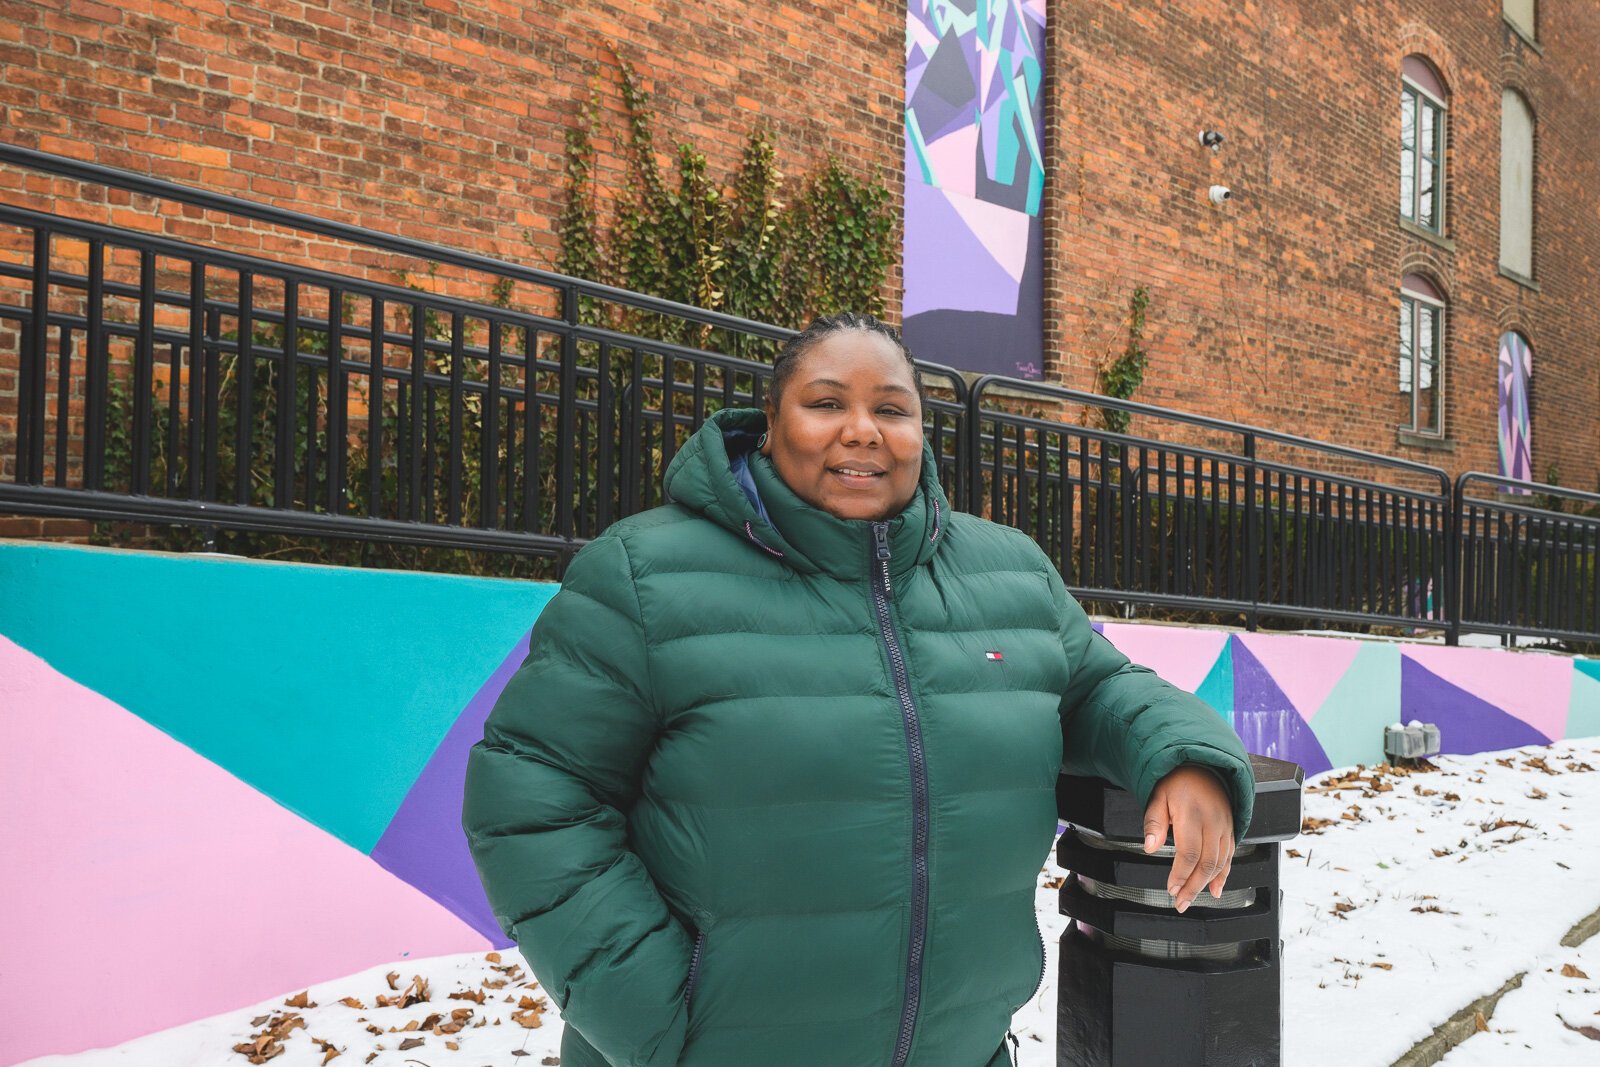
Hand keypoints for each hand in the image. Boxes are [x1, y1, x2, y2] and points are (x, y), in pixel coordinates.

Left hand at [1142, 765, 1234, 912]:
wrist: (1203, 766)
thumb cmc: (1177, 782)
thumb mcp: (1157, 796)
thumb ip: (1154, 823)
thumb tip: (1149, 848)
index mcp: (1193, 814)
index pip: (1190, 852)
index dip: (1181, 874)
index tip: (1171, 888)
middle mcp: (1214, 822)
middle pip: (1207, 863)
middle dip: (1193, 886)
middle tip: (1180, 902)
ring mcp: (1226, 826)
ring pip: (1220, 862)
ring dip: (1207, 884)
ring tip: (1191, 898)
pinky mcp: (1231, 829)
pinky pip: (1230, 856)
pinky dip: (1224, 875)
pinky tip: (1216, 890)